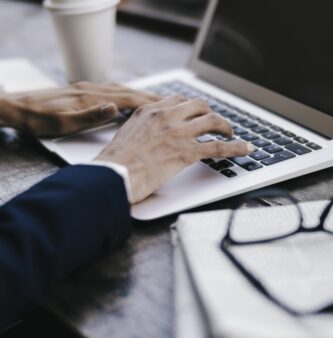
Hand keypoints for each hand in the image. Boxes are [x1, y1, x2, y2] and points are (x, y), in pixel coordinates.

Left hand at [0, 82, 159, 136]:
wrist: (18, 107)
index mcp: (90, 98)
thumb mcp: (62, 123)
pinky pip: (111, 90)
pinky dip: (125, 93)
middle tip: (168, 101)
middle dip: (149, 96)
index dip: (148, 103)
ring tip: (154, 100)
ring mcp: (87, 89)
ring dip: (139, 94)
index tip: (165, 105)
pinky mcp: (83, 91)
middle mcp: (91, 90)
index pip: (126, 99)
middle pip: (127, 91)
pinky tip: (128, 99)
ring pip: (120, 89)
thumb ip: (89, 116)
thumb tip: (114, 108)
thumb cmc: (39, 120)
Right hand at [95, 96, 254, 203]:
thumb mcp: (126, 136)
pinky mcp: (185, 152)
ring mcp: (177, 133)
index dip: (191, 107)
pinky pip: (218, 146)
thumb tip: (149, 136)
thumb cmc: (115, 162)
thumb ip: (141, 129)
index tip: (196, 114)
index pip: (178, 100)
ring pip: (211, 121)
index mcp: (149, 111)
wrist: (111, 176)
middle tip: (215, 123)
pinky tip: (246, 149)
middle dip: (210, 113)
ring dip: (225, 127)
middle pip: (198, 105)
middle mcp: (165, 117)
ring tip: (230, 134)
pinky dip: (235, 147)